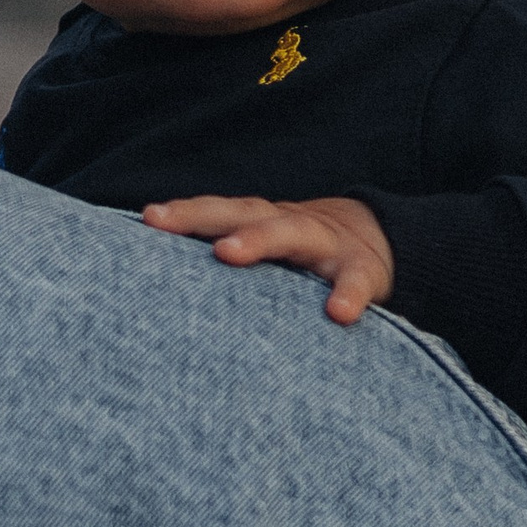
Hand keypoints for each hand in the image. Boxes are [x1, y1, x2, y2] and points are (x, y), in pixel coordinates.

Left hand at [142, 194, 395, 324]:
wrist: (379, 240)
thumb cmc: (303, 255)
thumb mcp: (268, 247)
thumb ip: (225, 255)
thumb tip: (160, 284)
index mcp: (262, 221)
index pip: (216, 212)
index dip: (183, 214)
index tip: (148, 219)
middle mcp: (288, 224)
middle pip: (243, 213)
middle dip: (202, 216)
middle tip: (163, 222)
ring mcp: (326, 244)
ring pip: (292, 233)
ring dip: (259, 239)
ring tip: (228, 252)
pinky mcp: (361, 271)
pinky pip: (354, 282)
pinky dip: (347, 296)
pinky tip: (338, 314)